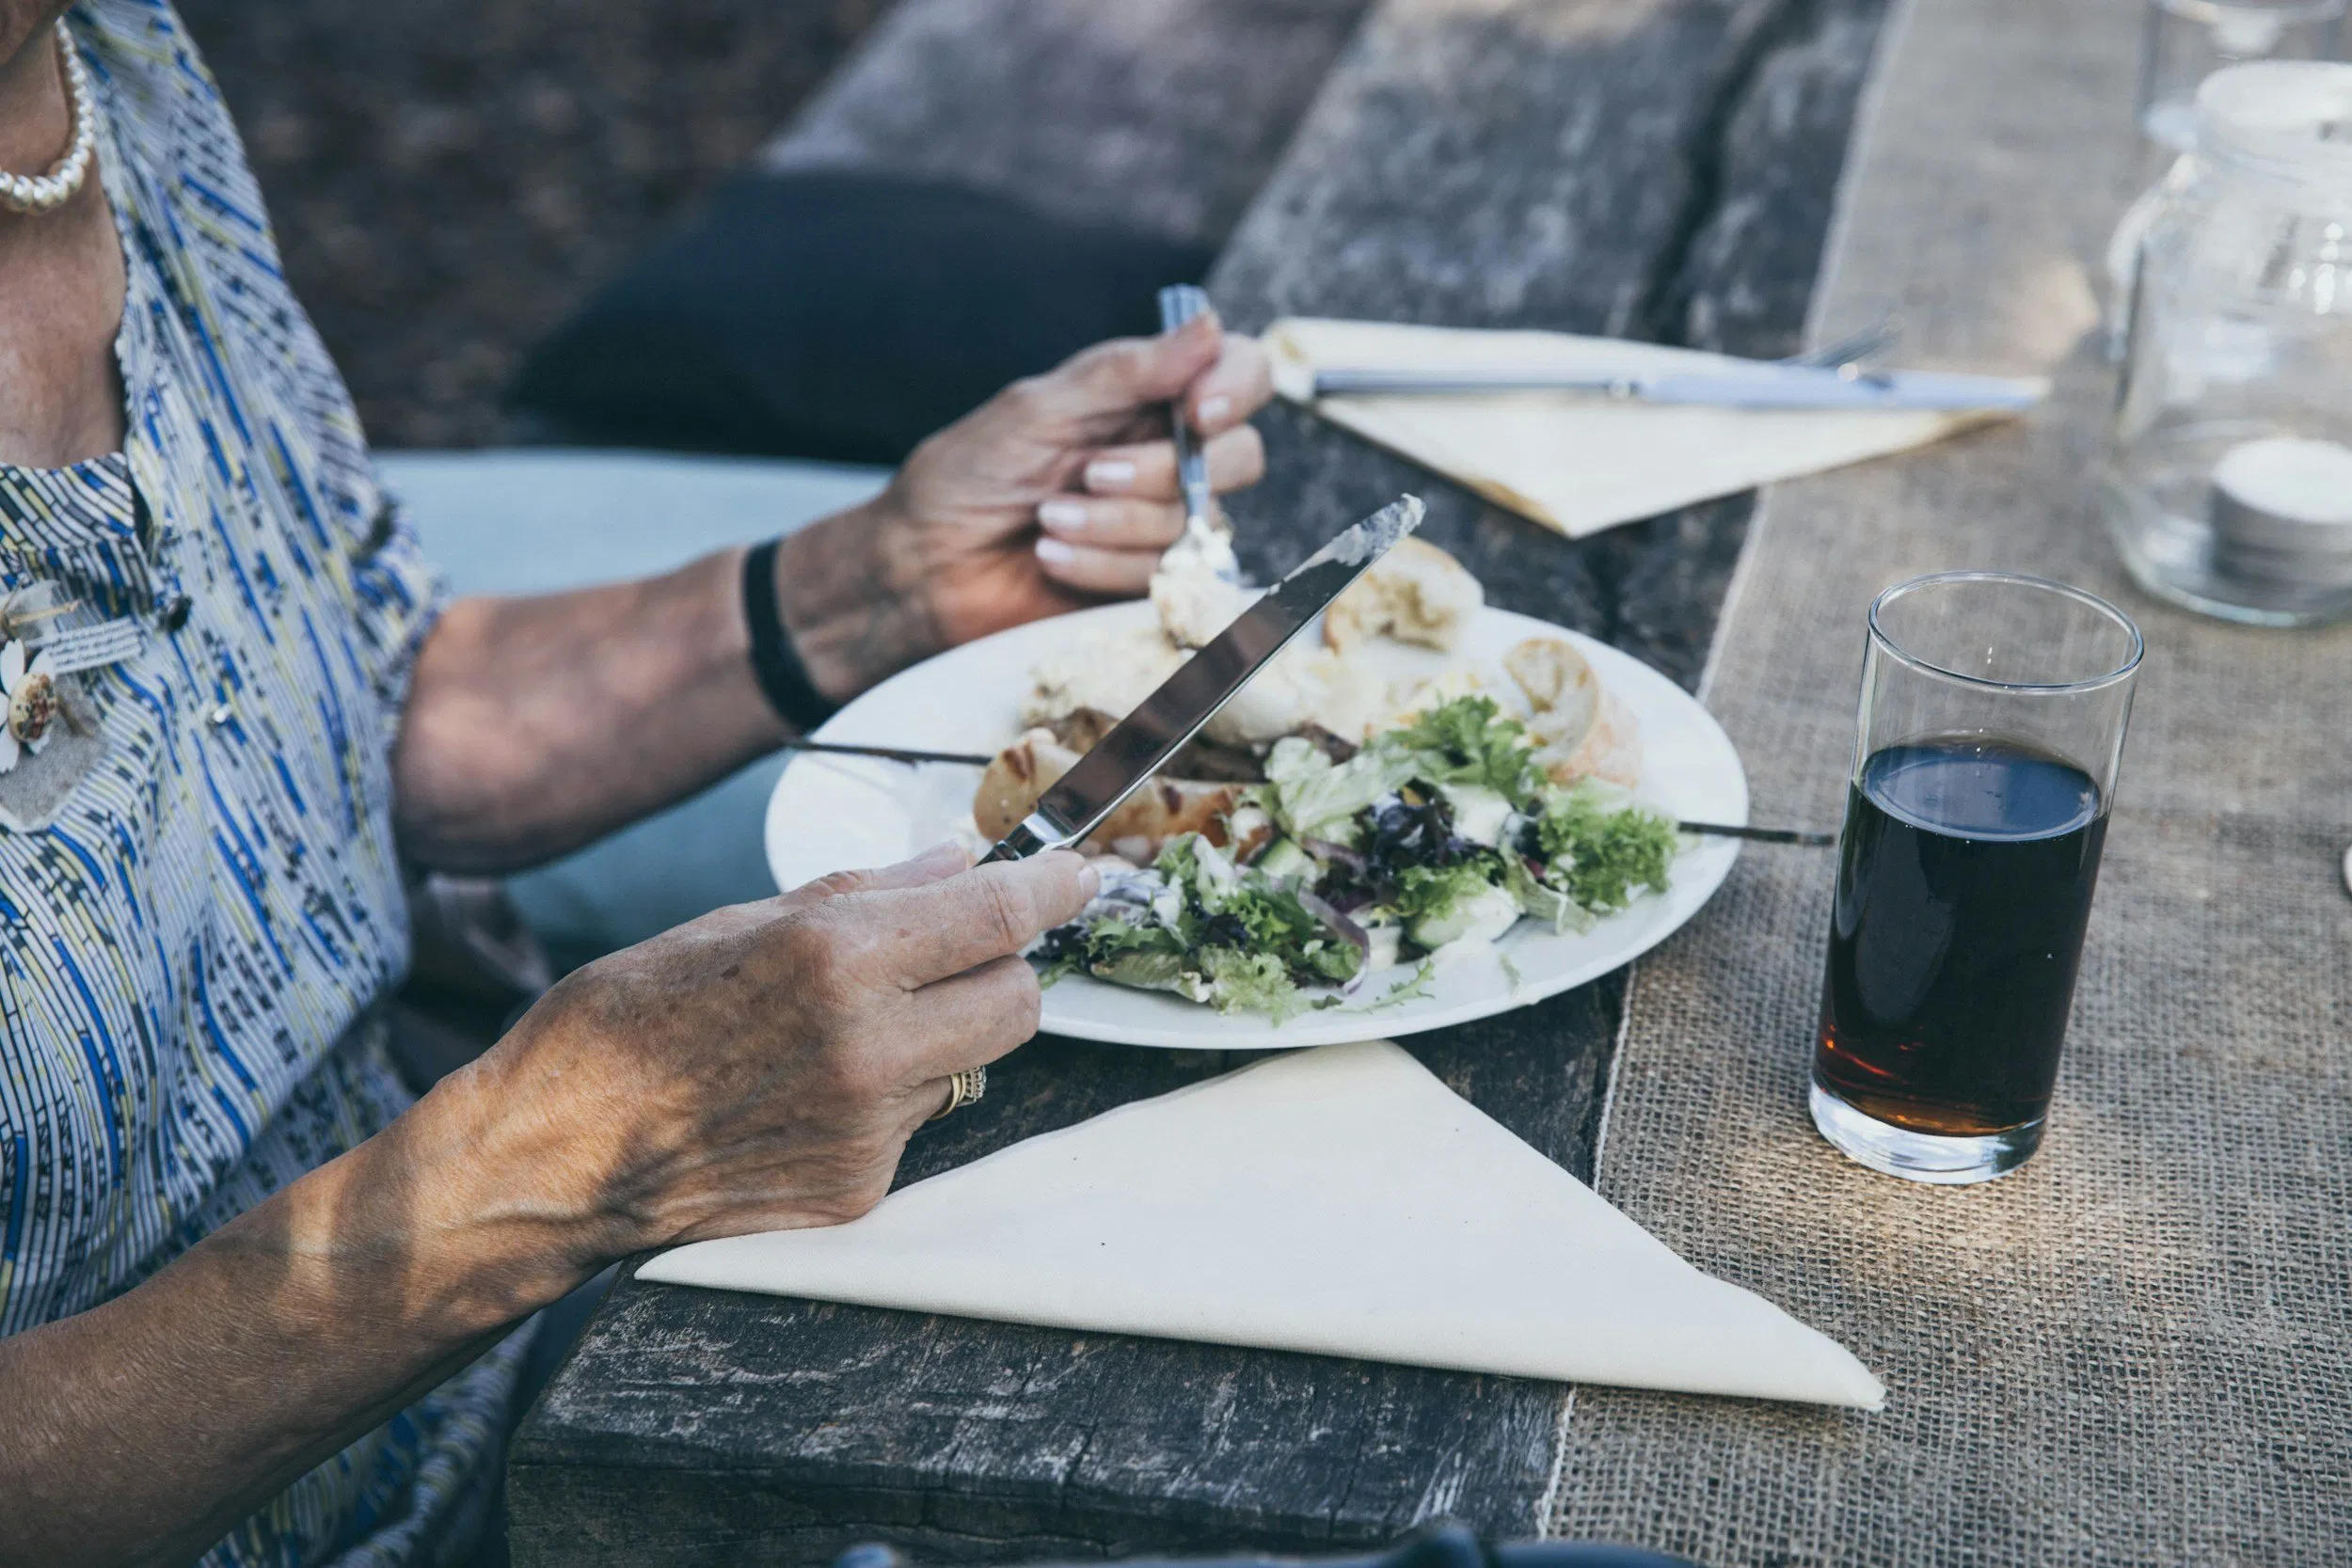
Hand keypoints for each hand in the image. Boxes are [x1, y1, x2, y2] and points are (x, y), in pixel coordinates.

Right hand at [479, 844, 1096, 1262]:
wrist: (553, 1160)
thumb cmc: (624, 1023)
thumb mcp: (735, 922)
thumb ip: (863, 896)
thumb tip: (954, 863)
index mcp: (832, 957)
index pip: (996, 915)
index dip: (1053, 890)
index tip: (1081, 876)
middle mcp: (867, 1045)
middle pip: (1018, 1000)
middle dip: (1003, 968)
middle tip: (955, 953)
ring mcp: (869, 1126)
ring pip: (973, 1064)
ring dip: (940, 1035)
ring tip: (843, 1029)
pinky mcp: (859, 1188)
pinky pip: (918, 1123)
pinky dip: (889, 1096)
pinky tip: (809, 1090)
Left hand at [774, 311, 1273, 701]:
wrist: (924, 565)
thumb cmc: (971, 475)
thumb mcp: (1040, 407)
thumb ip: (1127, 371)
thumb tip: (1210, 325)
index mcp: (1149, 397)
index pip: (1241, 374)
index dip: (1236, 388)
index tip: (1198, 410)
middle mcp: (1170, 455)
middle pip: (1238, 456)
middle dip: (1160, 470)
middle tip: (1089, 472)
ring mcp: (1164, 522)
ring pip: (1196, 522)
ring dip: (1113, 522)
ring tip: (1046, 520)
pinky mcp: (1149, 583)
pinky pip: (1164, 574)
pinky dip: (1101, 564)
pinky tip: (1050, 557)